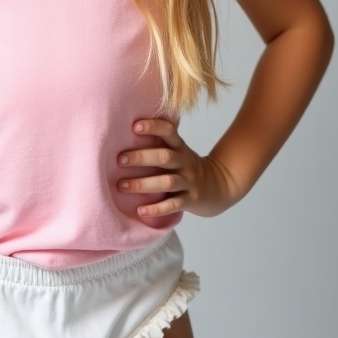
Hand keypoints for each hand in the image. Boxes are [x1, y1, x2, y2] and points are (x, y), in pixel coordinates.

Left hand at [117, 119, 240, 218]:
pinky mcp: (190, 200)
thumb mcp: (178, 150)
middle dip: (141, 157)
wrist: (218, 187)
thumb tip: (123, 135)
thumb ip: (159, 143)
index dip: (153, 127)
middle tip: (120, 160)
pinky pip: (173, 204)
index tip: (134, 126)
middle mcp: (184, 162)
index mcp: (179, 147)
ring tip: (122, 186)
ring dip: (143, 184)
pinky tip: (141, 210)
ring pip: (166, 182)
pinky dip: (156, 209)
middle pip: (164, 157)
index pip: (169, 131)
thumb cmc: (186, 167)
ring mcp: (188, 182)